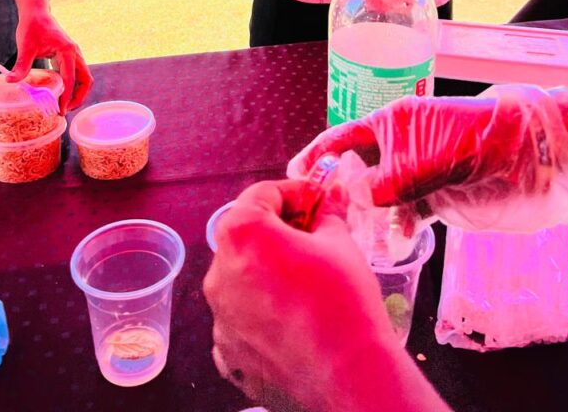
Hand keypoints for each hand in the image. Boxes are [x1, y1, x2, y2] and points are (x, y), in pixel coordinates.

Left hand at [6, 10, 91, 112]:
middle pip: (85, 80)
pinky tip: (59, 93)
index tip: (60, 110)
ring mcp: (73, 54)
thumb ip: (21, 65)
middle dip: (78, 97)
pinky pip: (76, 74)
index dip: (67, 96)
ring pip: (83, 78)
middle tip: (65, 110)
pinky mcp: (68, 56)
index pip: (71, 79)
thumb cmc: (32, 26)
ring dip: (77, 92)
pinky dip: (72, 86)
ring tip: (64, 105)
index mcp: (67, 51)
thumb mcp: (26, 46)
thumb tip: (10, 81)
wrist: (37, 13)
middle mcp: (75, 53)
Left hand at [204, 180, 434, 411]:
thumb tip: (332, 196)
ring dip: (266, 271)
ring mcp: (219, 316)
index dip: (295, 192)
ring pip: (240, 278)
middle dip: (279, 230)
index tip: (319, 201)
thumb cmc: (343, 299)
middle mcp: (218, 271)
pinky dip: (259, 313)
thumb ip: (328, 214)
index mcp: (241, 234)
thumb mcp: (340, 243)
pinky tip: (291, 319)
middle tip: (315, 236)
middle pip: (246, 235)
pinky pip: (239, 319)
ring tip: (305, 281)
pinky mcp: (227, 353)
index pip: (262, 194)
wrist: (350, 376)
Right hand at [288, 86, 567, 234]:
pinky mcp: (437, 196)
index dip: (319, 153)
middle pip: (358, 170)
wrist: (532, 153)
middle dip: (341, 192)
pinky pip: (407, 213)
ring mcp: (418, 173)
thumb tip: (355, 198)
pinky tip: (394, 245)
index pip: (344, 137)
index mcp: (392, 123)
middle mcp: (399, 147)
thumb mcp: (429, 157)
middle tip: (321, 221)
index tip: (293, 173)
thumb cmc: (476, 140)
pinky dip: (398, 229)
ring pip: (381, 196)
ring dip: (369, 217)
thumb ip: (390, 180)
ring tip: (356, 240)